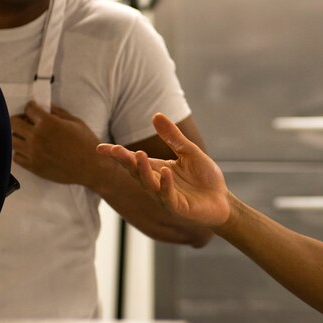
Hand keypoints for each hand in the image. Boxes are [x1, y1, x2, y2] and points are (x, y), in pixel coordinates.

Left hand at [10, 101, 100, 185]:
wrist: (92, 167)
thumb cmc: (87, 143)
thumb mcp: (75, 122)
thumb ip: (57, 112)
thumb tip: (45, 107)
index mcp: (48, 123)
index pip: (28, 108)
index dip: (31, 107)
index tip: (33, 109)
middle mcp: (36, 136)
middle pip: (14, 122)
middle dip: (20, 119)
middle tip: (28, 121)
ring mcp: (32, 153)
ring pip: (12, 139)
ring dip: (18, 135)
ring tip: (28, 136)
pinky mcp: (33, 166)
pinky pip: (16, 156)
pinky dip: (20, 151)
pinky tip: (30, 150)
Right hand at [97, 113, 229, 226]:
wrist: (222, 201)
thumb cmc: (204, 177)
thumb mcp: (188, 151)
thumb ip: (172, 136)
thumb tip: (155, 115)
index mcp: (157, 169)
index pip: (133, 161)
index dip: (117, 155)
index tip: (100, 148)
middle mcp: (156, 183)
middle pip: (136, 172)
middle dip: (125, 161)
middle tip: (115, 150)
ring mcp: (166, 196)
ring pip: (149, 184)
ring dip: (143, 170)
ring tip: (139, 155)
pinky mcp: (178, 208)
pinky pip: (168, 196)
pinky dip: (165, 185)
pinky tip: (165, 173)